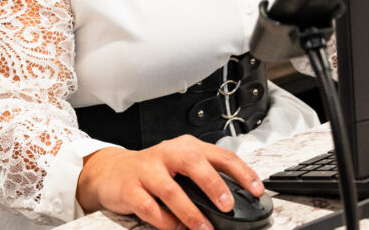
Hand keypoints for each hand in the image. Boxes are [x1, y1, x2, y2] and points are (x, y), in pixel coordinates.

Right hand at [76, 135, 264, 229]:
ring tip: (204, 228)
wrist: (112, 171)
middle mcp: (168, 154)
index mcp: (186, 146)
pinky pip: (150, 208)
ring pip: (172, 190)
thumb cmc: (152, 170)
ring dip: (191, 212)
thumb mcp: (180, 166)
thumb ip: (204, 176)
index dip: (241, 171)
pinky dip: (166, 221)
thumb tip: (235, 197)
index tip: (256, 189)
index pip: (220, 154)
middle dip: (213, 185)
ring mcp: (147, 170)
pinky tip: (176, 228)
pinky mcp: (131, 189)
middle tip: (227, 205)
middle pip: (194, 163)